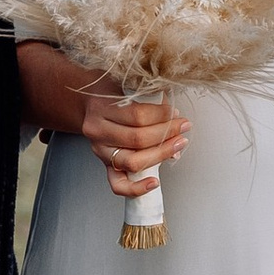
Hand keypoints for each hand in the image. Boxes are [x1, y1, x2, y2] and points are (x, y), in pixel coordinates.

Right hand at [79, 83, 189, 199]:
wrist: (90, 105)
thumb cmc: (112, 95)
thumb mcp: (126, 87)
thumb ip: (148, 99)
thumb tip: (175, 117)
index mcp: (101, 108)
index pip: (137, 115)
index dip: (161, 115)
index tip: (176, 112)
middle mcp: (98, 131)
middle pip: (138, 138)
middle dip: (167, 133)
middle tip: (183, 126)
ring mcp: (101, 151)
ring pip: (133, 161)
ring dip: (161, 154)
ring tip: (178, 144)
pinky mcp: (105, 166)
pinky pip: (118, 185)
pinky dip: (137, 188)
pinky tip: (154, 182)